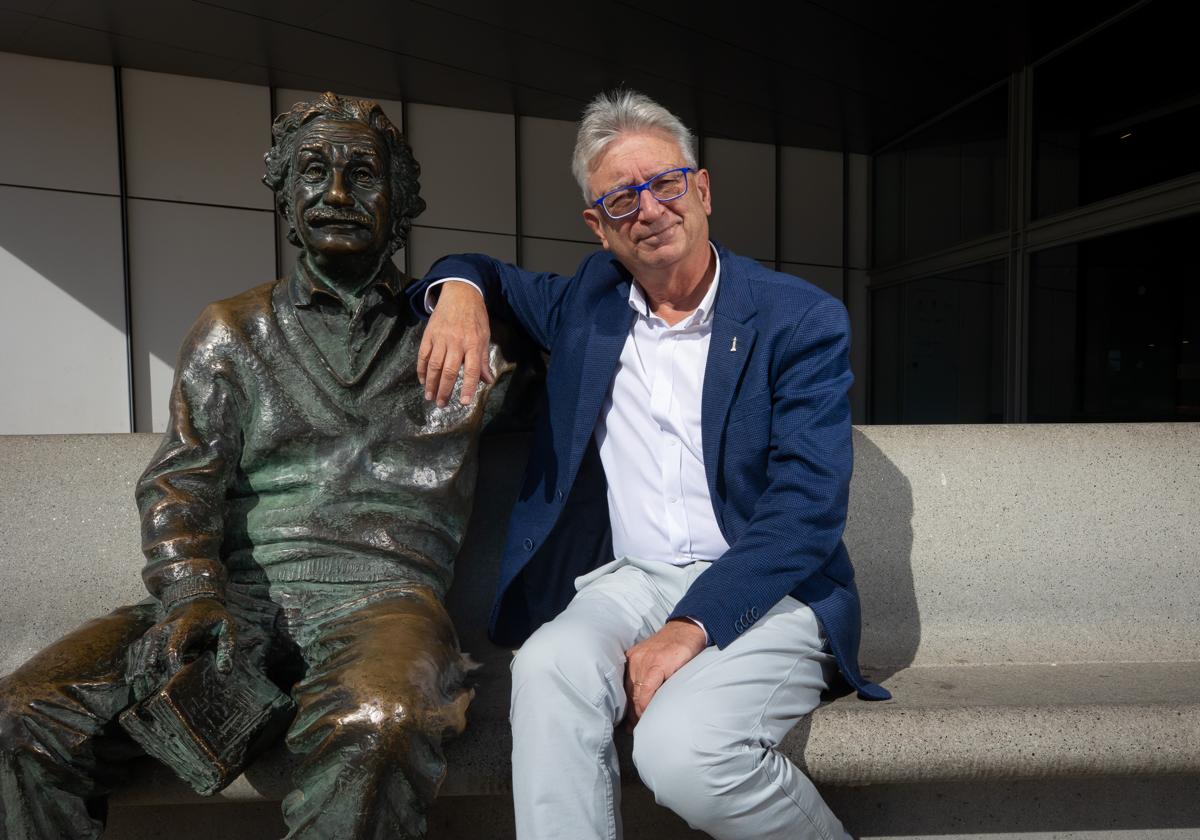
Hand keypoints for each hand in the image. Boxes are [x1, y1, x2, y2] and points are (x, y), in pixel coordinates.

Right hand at [126, 598, 236, 699]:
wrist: (193, 598)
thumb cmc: (212, 617)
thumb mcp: (227, 627)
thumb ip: (227, 648)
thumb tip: (224, 672)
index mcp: (183, 626)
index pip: (171, 651)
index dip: (172, 670)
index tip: (177, 687)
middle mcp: (161, 630)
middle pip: (149, 660)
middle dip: (153, 682)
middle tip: (161, 701)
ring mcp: (150, 635)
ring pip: (138, 662)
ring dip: (142, 682)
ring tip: (149, 702)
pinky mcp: (144, 640)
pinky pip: (134, 661)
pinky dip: (136, 676)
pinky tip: (142, 692)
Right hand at [417, 281, 492, 406]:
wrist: (459, 293)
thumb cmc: (475, 316)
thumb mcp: (484, 336)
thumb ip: (482, 359)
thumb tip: (487, 380)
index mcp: (473, 343)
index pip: (471, 370)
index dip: (468, 387)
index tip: (464, 402)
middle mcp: (456, 342)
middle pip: (449, 371)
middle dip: (445, 390)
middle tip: (441, 404)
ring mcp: (440, 338)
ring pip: (434, 365)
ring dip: (431, 383)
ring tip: (430, 397)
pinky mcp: (428, 335)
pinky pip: (423, 355)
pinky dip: (421, 369)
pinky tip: (422, 380)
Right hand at [623, 619, 706, 727]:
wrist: (684, 629)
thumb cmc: (689, 650)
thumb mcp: (687, 669)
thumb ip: (673, 686)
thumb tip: (663, 706)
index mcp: (657, 664)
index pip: (644, 693)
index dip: (643, 710)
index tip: (645, 722)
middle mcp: (643, 659)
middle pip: (634, 692)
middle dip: (635, 712)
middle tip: (637, 728)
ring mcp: (635, 656)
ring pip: (628, 686)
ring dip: (629, 704)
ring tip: (629, 722)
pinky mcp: (632, 654)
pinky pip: (625, 676)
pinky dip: (626, 691)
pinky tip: (626, 703)